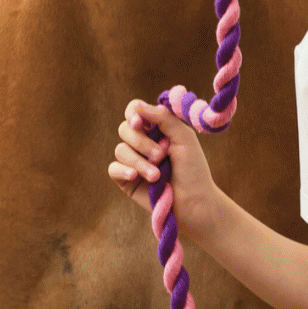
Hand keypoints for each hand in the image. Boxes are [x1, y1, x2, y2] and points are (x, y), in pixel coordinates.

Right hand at [108, 99, 220, 243]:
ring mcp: (133, 161)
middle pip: (125, 129)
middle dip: (141, 142)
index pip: (135, 111)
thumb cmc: (193, 170)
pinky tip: (134, 176)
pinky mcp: (126, 180)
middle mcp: (142, 142)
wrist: (194, 202)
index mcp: (156, 128)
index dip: (133, 113)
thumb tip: (137, 106)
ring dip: (139, 161)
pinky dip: (123, 170)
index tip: (139, 123)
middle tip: (161, 155)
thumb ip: (163, 118)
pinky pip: (113, 168)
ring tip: (156, 176)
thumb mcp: (184, 138)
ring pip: (120, 149)